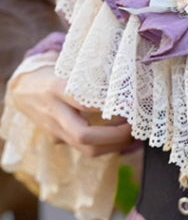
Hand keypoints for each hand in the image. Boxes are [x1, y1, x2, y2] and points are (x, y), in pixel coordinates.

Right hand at [10, 64, 133, 156]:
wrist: (23, 91)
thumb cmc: (50, 74)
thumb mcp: (65, 68)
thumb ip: (88, 77)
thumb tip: (124, 83)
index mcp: (54, 89)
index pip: (82, 101)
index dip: (107, 106)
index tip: (128, 104)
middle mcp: (54, 113)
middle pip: (84, 136)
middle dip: (115, 136)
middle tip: (133, 127)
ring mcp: (56, 131)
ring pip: (88, 150)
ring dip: (115, 146)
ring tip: (131, 134)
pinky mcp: (60, 142)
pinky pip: (87, 151)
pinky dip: (107, 147)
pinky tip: (119, 139)